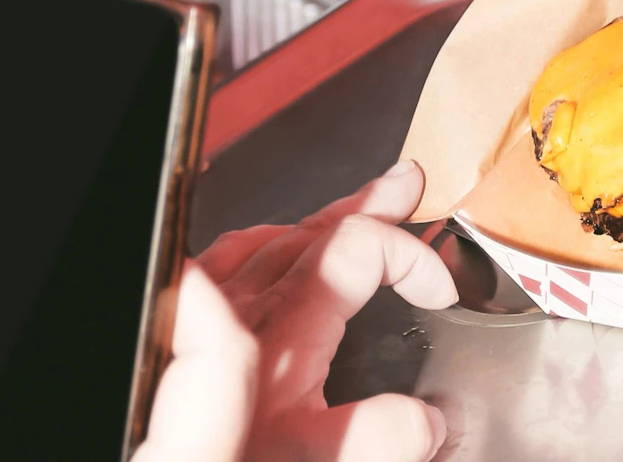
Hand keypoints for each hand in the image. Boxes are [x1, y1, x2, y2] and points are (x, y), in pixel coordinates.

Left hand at [135, 162, 457, 461]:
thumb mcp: (319, 461)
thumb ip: (377, 435)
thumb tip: (427, 418)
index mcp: (286, 327)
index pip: (360, 246)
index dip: (411, 256)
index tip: (441, 292)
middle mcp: (246, 307)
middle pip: (314, 229)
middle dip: (369, 206)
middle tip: (405, 188)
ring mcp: (210, 313)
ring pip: (270, 237)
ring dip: (321, 222)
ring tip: (353, 210)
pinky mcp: (181, 330)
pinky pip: (223, 258)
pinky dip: (264, 243)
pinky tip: (268, 247)